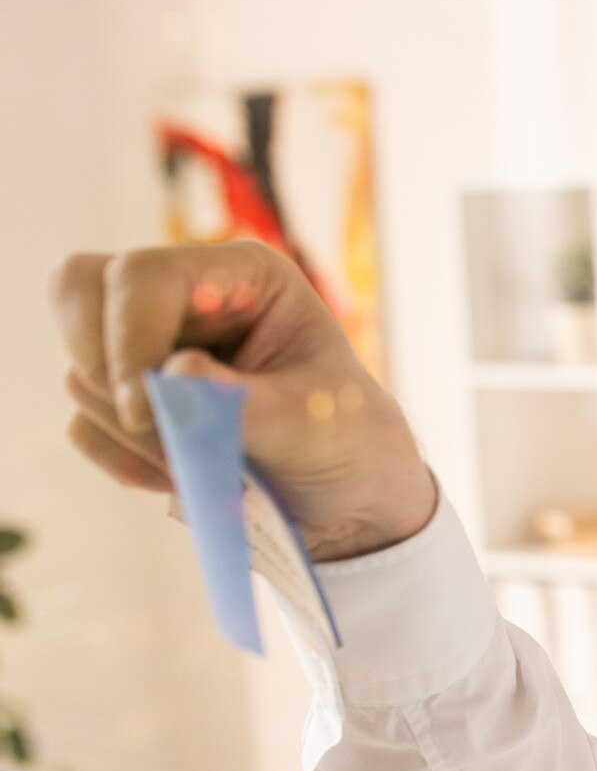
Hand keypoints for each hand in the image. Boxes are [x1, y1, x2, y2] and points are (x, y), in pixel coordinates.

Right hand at [50, 240, 437, 561]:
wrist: (344, 496)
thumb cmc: (344, 440)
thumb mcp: (311, 422)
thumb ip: (239, 401)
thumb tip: (171, 372)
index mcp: (241, 276)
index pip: (142, 274)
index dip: (128, 338)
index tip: (142, 408)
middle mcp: (186, 297)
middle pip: (77, 289)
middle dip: (106, 367)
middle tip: (155, 427)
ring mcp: (149, 346)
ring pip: (81, 370)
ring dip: (134, 432)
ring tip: (209, 462)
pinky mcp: (131, 399)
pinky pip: (84, 424)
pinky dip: (127, 461)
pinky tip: (187, 476)